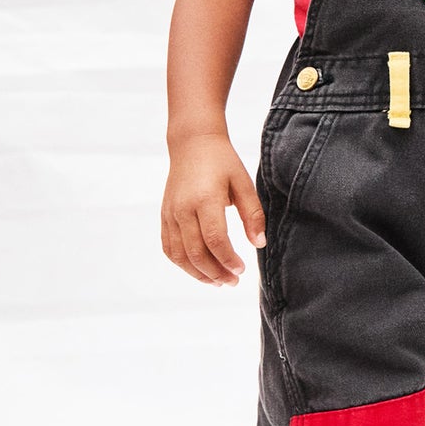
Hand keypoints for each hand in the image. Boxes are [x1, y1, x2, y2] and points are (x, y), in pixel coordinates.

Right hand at [161, 133, 265, 286]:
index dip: (228, 260)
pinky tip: (199, 270)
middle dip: (215, 272)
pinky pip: (169, 247)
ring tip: (218, 281)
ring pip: (179, 255)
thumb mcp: (244, 183)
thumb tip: (259, 244)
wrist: (192, 144)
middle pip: (196, 252)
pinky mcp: (165, 216)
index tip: (242, 270)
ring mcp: (170, 213)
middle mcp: (183, 209)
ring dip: (198, 273)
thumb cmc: (222, 162)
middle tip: (233, 281)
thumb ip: (253, 214)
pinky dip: (183, 263)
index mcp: (205, 199)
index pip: (214, 239)